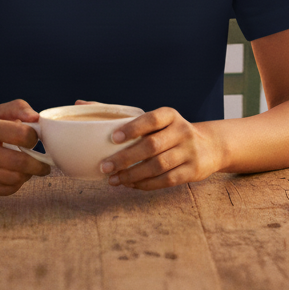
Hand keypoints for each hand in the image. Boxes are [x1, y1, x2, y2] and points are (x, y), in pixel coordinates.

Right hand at [0, 99, 50, 195]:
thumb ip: (18, 108)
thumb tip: (35, 118)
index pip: (21, 134)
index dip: (33, 138)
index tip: (34, 140)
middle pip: (19, 163)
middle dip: (38, 165)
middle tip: (44, 164)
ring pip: (14, 179)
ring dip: (28, 175)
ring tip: (30, 170)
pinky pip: (5, 191)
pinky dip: (16, 185)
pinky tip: (17, 177)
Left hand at [97, 107, 221, 190]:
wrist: (208, 146)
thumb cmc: (169, 131)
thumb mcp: (152, 119)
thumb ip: (118, 113)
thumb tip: (79, 104)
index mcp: (169, 115)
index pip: (151, 119)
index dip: (133, 127)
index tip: (112, 138)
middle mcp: (181, 131)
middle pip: (152, 146)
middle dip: (126, 158)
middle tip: (104, 166)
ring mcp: (189, 152)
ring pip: (158, 166)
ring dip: (133, 175)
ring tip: (113, 180)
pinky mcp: (192, 171)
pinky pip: (166, 180)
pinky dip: (146, 184)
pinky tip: (130, 185)